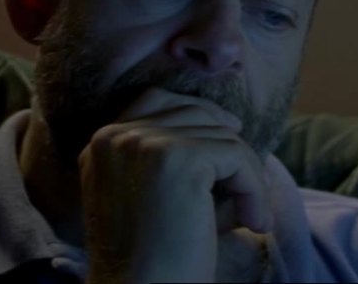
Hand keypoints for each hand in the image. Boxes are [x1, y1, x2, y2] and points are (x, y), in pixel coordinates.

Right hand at [79, 87, 271, 283]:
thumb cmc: (155, 258)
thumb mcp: (154, 195)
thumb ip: (178, 155)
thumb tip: (233, 125)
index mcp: (101, 144)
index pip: (156, 100)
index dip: (200, 112)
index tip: (232, 134)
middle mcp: (115, 136)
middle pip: (193, 113)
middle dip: (230, 149)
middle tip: (251, 191)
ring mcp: (143, 142)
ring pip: (221, 136)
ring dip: (248, 177)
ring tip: (251, 217)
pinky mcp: (178, 157)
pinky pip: (237, 156)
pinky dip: (255, 190)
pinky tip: (254, 223)